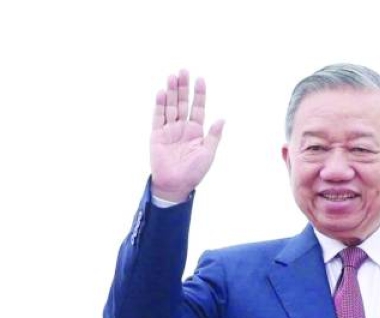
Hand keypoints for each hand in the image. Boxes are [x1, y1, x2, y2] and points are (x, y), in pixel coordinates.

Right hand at [150, 69, 224, 202]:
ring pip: (170, 106)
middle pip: (183, 103)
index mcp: (196, 131)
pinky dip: (160, 105)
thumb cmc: (194, 172)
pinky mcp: (157, 135)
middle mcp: (182, 127)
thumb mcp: (208, 153)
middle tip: (183, 71)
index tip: (200, 79)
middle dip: (183, 87)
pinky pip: (158, 117)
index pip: (198, 108)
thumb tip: (222, 118)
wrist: (176, 185)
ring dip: (172, 92)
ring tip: (172, 76)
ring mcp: (169, 130)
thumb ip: (214, 135)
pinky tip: (162, 93)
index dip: (199, 94)